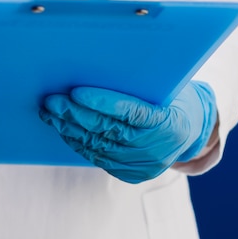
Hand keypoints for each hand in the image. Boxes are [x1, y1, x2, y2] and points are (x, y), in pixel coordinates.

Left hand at [39, 82, 217, 183]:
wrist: (188, 130)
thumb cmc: (168, 97)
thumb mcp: (162, 86)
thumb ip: (136, 82)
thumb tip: (93, 63)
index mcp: (169, 123)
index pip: (131, 112)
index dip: (102, 102)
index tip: (76, 91)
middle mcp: (157, 149)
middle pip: (108, 130)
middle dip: (75, 114)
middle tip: (52, 101)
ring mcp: (144, 166)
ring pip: (98, 146)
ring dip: (69, 129)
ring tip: (50, 113)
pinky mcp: (132, 175)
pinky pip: (98, 158)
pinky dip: (78, 142)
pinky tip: (64, 129)